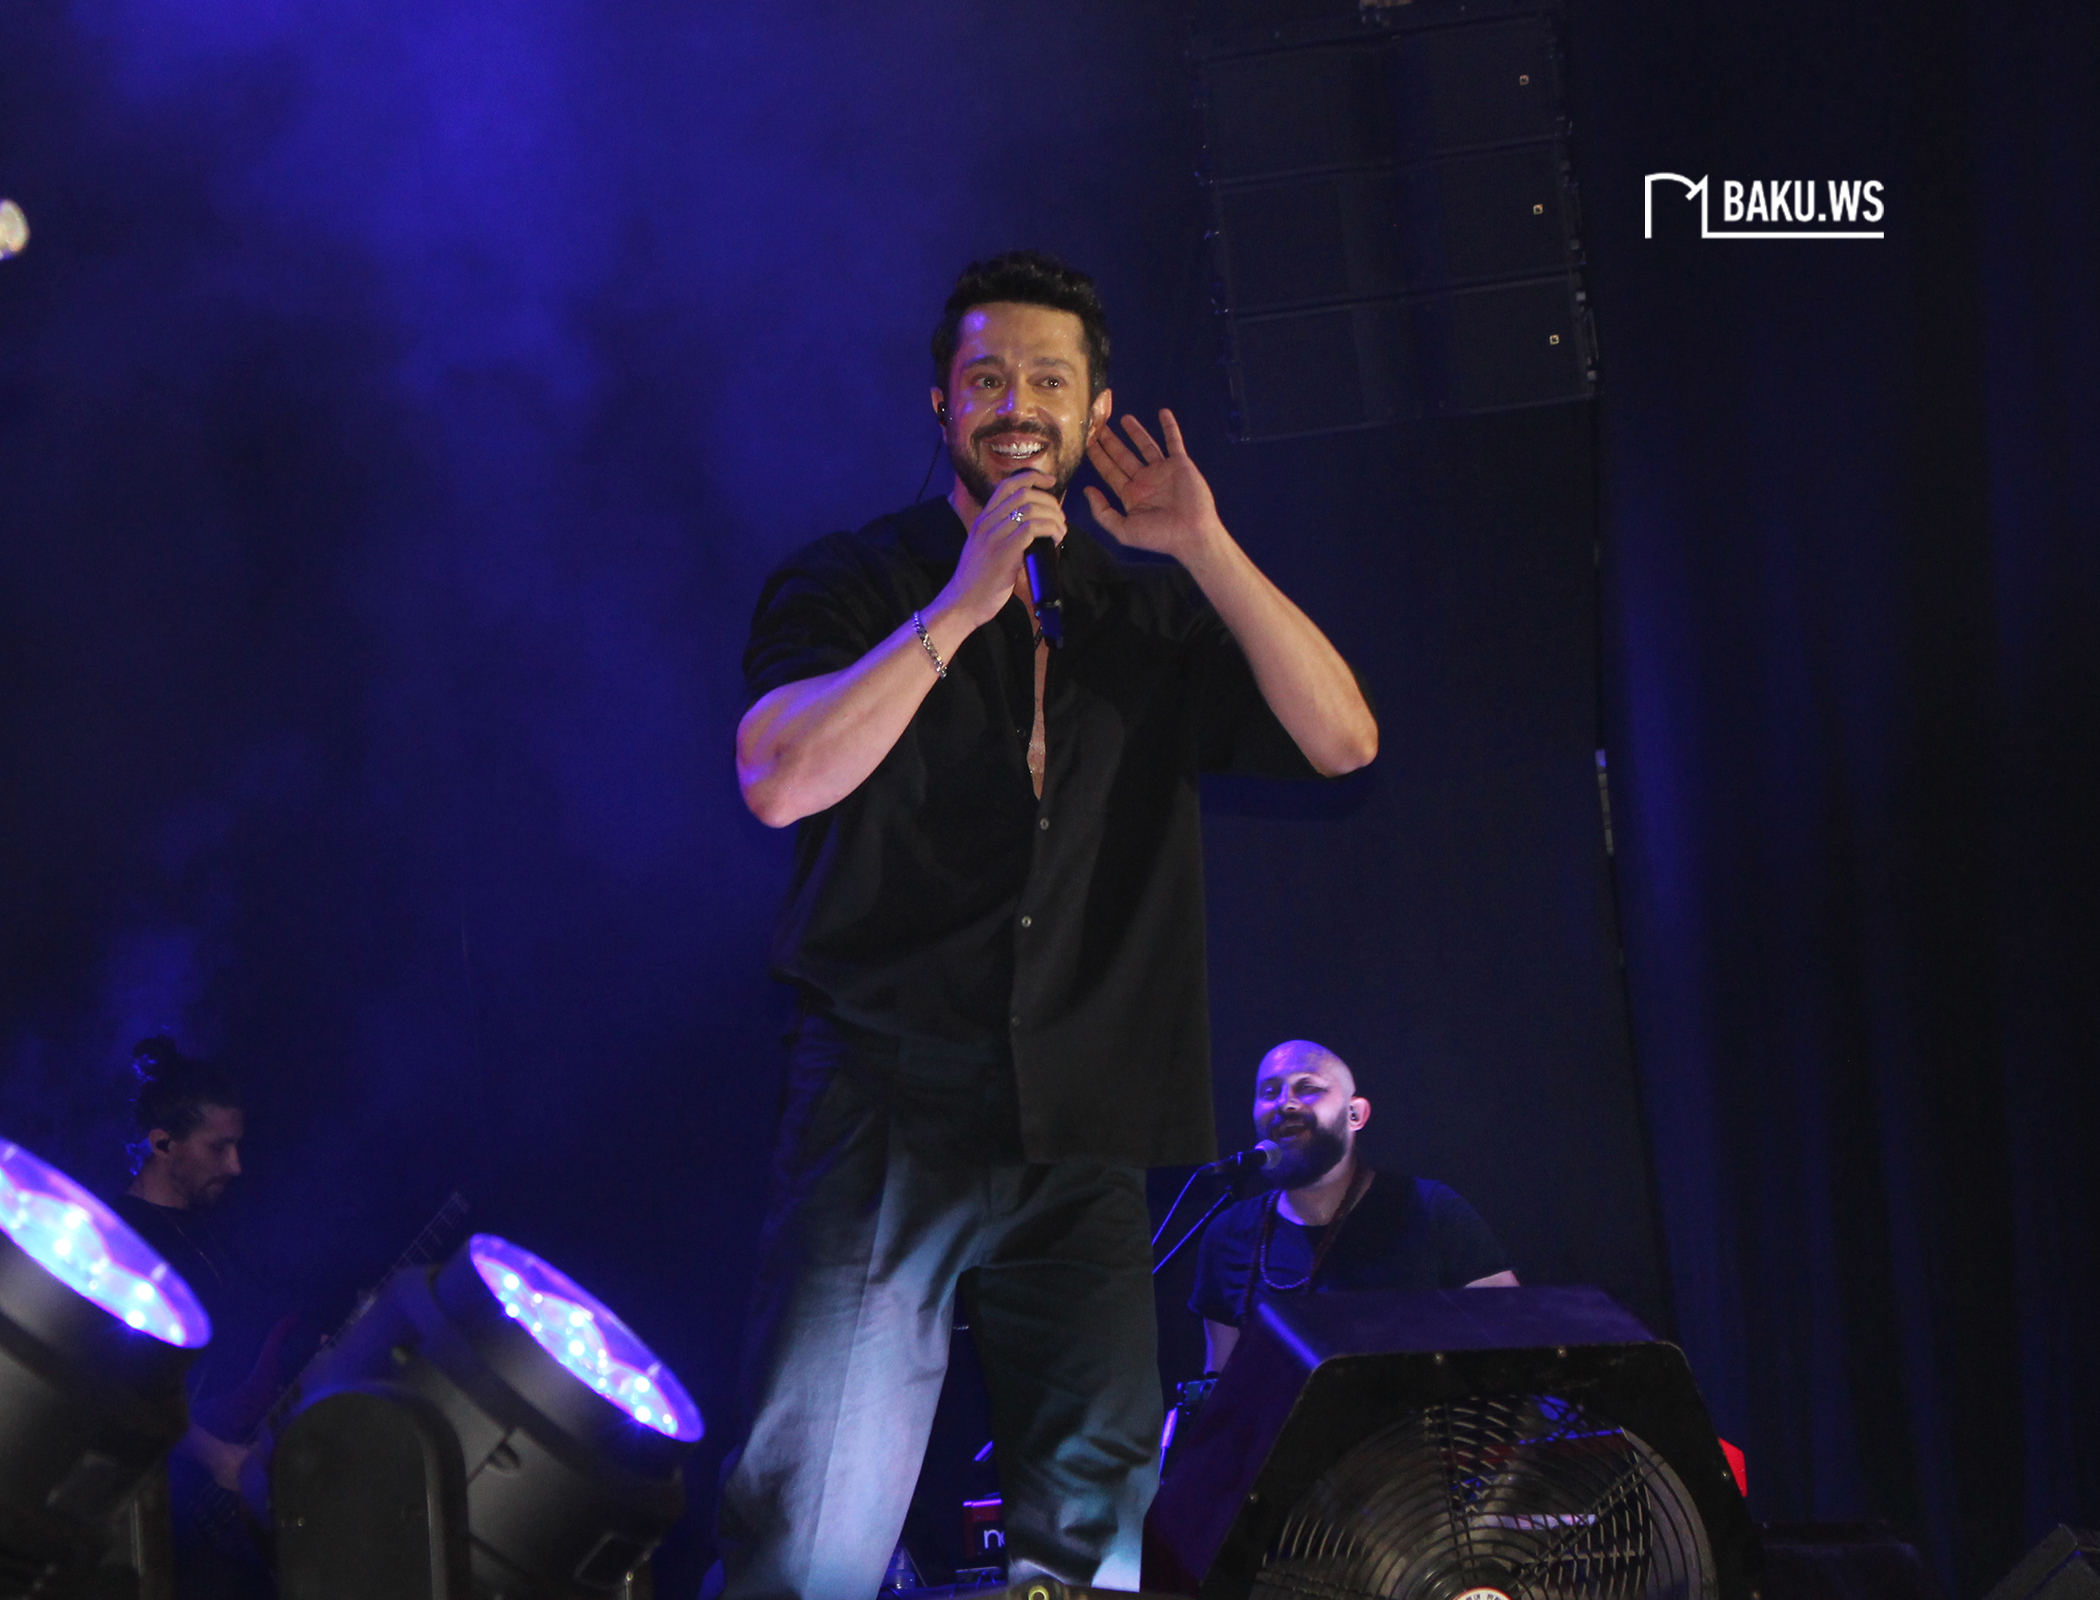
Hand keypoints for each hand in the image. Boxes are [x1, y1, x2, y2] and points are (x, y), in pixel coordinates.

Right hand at [940, 468, 1065, 628]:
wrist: (962, 603)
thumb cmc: (977, 581)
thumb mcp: (985, 549)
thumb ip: (1002, 535)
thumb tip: (1032, 530)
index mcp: (982, 519)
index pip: (1007, 485)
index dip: (1032, 477)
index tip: (1050, 482)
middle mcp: (986, 523)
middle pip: (1024, 493)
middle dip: (1049, 501)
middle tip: (1060, 517)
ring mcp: (994, 536)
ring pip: (1030, 509)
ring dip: (1053, 517)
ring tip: (1061, 531)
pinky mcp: (1004, 552)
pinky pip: (1032, 528)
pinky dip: (1050, 530)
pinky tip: (1056, 539)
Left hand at [1083, 409, 1223, 563]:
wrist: (1191, 534)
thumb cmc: (1158, 536)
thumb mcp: (1123, 530)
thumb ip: (1102, 511)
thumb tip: (1087, 491)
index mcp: (1131, 495)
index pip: (1110, 471)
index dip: (1098, 456)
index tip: (1087, 441)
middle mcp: (1145, 480)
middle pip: (1123, 456)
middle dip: (1110, 442)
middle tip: (1097, 426)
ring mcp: (1162, 471)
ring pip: (1145, 445)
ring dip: (1135, 432)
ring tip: (1123, 418)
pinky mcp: (1180, 464)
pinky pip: (1173, 441)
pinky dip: (1169, 427)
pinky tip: (1163, 413)